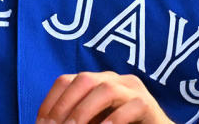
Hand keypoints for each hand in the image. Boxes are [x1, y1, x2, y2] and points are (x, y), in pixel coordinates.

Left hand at [37, 71, 173, 123]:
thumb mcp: (92, 121)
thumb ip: (75, 118)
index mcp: (95, 81)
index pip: (65, 81)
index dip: (50, 103)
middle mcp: (113, 79)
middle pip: (84, 80)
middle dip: (64, 106)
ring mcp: (133, 89)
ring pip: (106, 89)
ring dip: (84, 111)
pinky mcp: (148, 104)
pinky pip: (131, 106)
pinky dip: (114, 120)